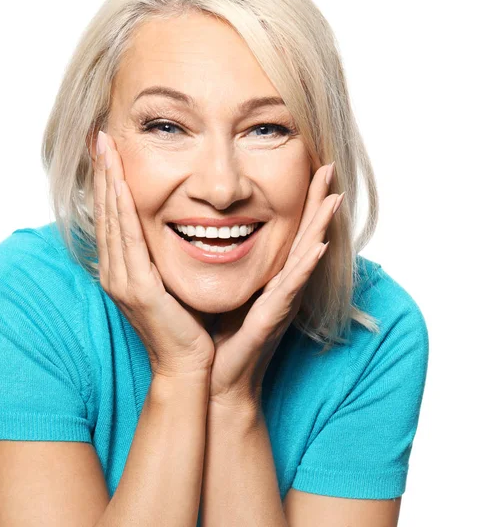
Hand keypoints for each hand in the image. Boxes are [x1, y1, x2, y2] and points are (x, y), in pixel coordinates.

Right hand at [92, 130, 214, 379]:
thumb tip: (171, 230)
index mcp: (122, 271)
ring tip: (106, 148)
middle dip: (104, 173)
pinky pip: (127, 238)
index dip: (109, 184)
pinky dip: (121, 207)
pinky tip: (119, 183)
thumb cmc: (185, 326)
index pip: (114, 218)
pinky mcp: (136, 287)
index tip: (110, 152)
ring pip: (112, 220)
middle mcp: (115, 272)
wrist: (187, 366)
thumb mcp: (170, 284)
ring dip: (109, 182)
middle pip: (107, 212)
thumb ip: (162, 258)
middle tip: (101, 137)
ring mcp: (121, 280)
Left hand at [207, 162, 344, 409]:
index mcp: (269, 274)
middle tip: (329, 167)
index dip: (301, 199)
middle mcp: (281, 284)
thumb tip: (204, 227)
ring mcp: (280, 301)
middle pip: (304, 234)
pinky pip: (290, 288)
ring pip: (305, 255)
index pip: (288, 229)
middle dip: (318, 201)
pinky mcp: (272, 318)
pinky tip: (318, 247)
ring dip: (321, 226)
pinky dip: (306, 267)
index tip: (308, 166)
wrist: (214, 374)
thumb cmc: (217, 332)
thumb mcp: (222, 285)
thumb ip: (223, 260)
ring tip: (335, 197)